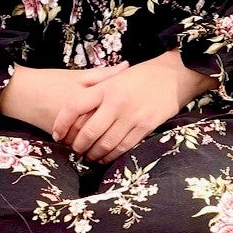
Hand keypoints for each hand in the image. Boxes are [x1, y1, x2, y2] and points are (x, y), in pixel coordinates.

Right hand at [0, 63, 127, 136]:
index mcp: (88, 96)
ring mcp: (70, 128)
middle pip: (105, 127)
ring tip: (116, 143)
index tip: (137, 112)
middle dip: (118, 131)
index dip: (126, 111)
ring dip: (103, 143)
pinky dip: (87, 145)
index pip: (113, 107)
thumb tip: (127, 66)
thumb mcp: (77, 75)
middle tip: (130, 130)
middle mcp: (80, 114)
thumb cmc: (50, 81)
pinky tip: (95, 146)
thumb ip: (103, 74)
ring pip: (92, 140)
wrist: (21, 93)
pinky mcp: (60, 137)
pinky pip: (78, 145)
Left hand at [56, 51, 215, 164]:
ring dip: (93, 154)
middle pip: (88, 131)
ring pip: (105, 143)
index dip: (62, 122)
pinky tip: (106, 157)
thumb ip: (97, 88)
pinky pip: (123, 147)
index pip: (74, 106)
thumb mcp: (116, 76)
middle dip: (78, 145)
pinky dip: (111, 155)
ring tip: (88, 156)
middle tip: (74, 149)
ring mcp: (131, 116)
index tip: (57, 133)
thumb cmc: (143, 75)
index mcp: (106, 87)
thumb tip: (75, 104)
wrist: (175, 75)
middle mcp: (116, 102)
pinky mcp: (145, 127)